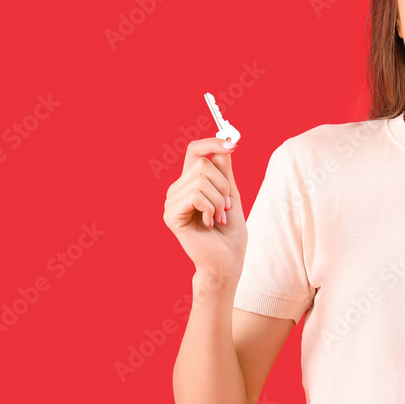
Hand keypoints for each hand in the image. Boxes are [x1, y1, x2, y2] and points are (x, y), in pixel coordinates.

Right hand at [163, 137, 246, 279]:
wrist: (227, 262)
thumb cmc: (229, 233)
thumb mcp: (231, 195)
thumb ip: (225, 171)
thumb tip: (224, 145)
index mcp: (190, 183)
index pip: (194, 151)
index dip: (212, 142)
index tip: (233, 142)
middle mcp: (177, 190)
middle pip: (202, 164)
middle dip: (223, 185)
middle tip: (227, 207)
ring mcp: (171, 202)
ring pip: (200, 179)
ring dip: (219, 200)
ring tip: (219, 218)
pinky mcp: (171, 215)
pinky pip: (196, 195)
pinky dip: (211, 208)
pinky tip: (209, 224)